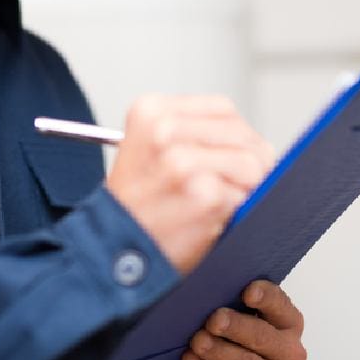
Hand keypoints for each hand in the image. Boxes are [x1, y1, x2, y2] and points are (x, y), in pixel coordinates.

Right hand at [105, 95, 273, 273]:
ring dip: (244, 189)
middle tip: (229, 187)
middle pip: (242, 134)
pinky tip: (207, 220)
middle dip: (247, 162)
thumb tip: (249, 140)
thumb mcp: (147, 148)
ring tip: (215, 204)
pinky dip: (235, 212)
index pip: (223, 109)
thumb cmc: (133, 206)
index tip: (230, 156)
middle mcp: (164, 130)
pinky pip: (245, 197)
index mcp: (151, 111)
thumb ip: (191, 133)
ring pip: (251, 164)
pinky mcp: (203, 195)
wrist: (108, 251)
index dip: (235, 136)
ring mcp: (183, 162)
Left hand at [180, 281, 306, 359]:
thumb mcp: (232, 321)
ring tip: (197, 342)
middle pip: (264, 337)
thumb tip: (205, 282)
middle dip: (236, 327)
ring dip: (219, 352)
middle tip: (213, 320)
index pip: (281, 306)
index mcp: (288, 324)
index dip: (266, 297)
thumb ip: (230, 303)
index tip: (247, 291)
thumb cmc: (228, 347)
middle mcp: (290, 353)